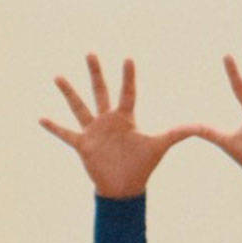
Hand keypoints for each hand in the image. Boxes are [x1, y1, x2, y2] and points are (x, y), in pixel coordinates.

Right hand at [41, 54, 192, 199]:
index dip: (129, 76)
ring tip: (58, 76)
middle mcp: (108, 120)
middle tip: (91, 53)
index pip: (128, 92)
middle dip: (96, 72)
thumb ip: (179, 133)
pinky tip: (41, 118)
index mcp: (126, 117)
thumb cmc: (142, 167)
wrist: (124, 189)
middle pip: (101, 90)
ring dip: (69, 92)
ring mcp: (94, 131)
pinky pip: (65, 134)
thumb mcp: (160, 146)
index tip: (129, 58)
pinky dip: (53, 127)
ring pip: (79, 106)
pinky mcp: (83, 145)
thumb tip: (200, 126)